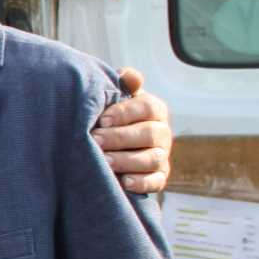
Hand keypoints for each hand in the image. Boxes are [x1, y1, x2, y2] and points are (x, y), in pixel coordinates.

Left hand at [92, 69, 171, 193]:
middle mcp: (162, 132)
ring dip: (127, 160)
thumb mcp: (113, 98)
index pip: (147, 108)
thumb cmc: (109, 116)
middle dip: (121, 138)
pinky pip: (156, 181)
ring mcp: (161, 155)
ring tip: (104, 162)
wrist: (108, 144)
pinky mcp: (158, 177)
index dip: (125, 113)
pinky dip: (142, 182)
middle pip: (150, 134)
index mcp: (153, 109)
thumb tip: (126, 75)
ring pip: (152, 158)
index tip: (102, 119)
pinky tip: (125, 182)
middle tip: (96, 140)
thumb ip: (121, 86)